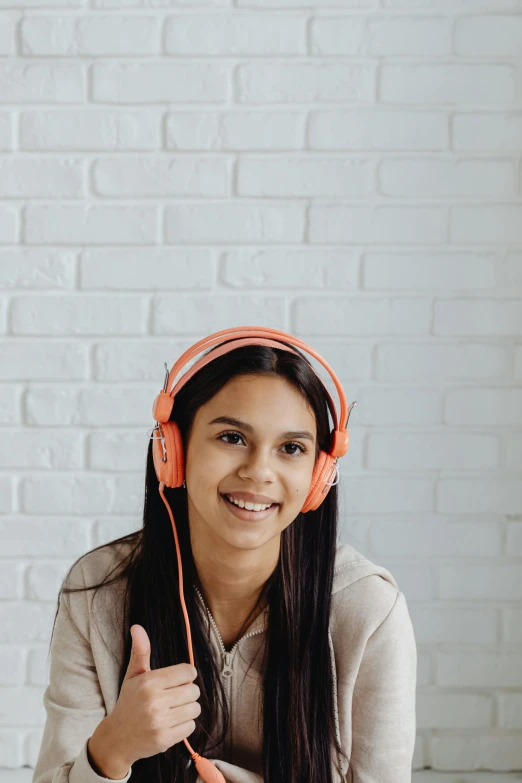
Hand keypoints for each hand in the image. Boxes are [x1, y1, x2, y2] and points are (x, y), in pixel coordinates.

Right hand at [105, 624, 200, 765]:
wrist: (117, 738)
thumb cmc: (129, 702)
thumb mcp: (133, 675)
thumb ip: (140, 651)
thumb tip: (137, 627)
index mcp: (148, 682)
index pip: (187, 672)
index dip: (185, 676)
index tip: (176, 681)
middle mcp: (154, 701)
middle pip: (194, 691)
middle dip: (187, 693)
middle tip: (173, 697)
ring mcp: (160, 722)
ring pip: (195, 709)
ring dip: (187, 709)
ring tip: (173, 710)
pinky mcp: (165, 739)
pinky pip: (191, 726)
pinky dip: (184, 725)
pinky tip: (171, 723)